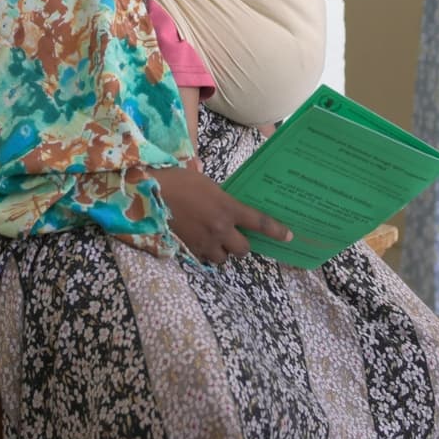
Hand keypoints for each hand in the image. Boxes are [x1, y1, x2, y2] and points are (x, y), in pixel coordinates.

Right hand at [149, 165, 291, 265]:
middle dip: (240, 245)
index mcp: (228, 208)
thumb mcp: (203, 180)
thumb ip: (216, 189)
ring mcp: (205, 242)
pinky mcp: (190, 249)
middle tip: (234, 237)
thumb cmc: (177, 180)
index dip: (277, 231)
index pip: (260, 222)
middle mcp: (221, 228)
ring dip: (222, 252)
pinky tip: (197, 242)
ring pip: (223, 258)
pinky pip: (204, 259)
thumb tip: (210, 179)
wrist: (149, 194)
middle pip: (243, 249)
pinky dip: (204, 253)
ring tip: (214, 241)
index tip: (288, 236)